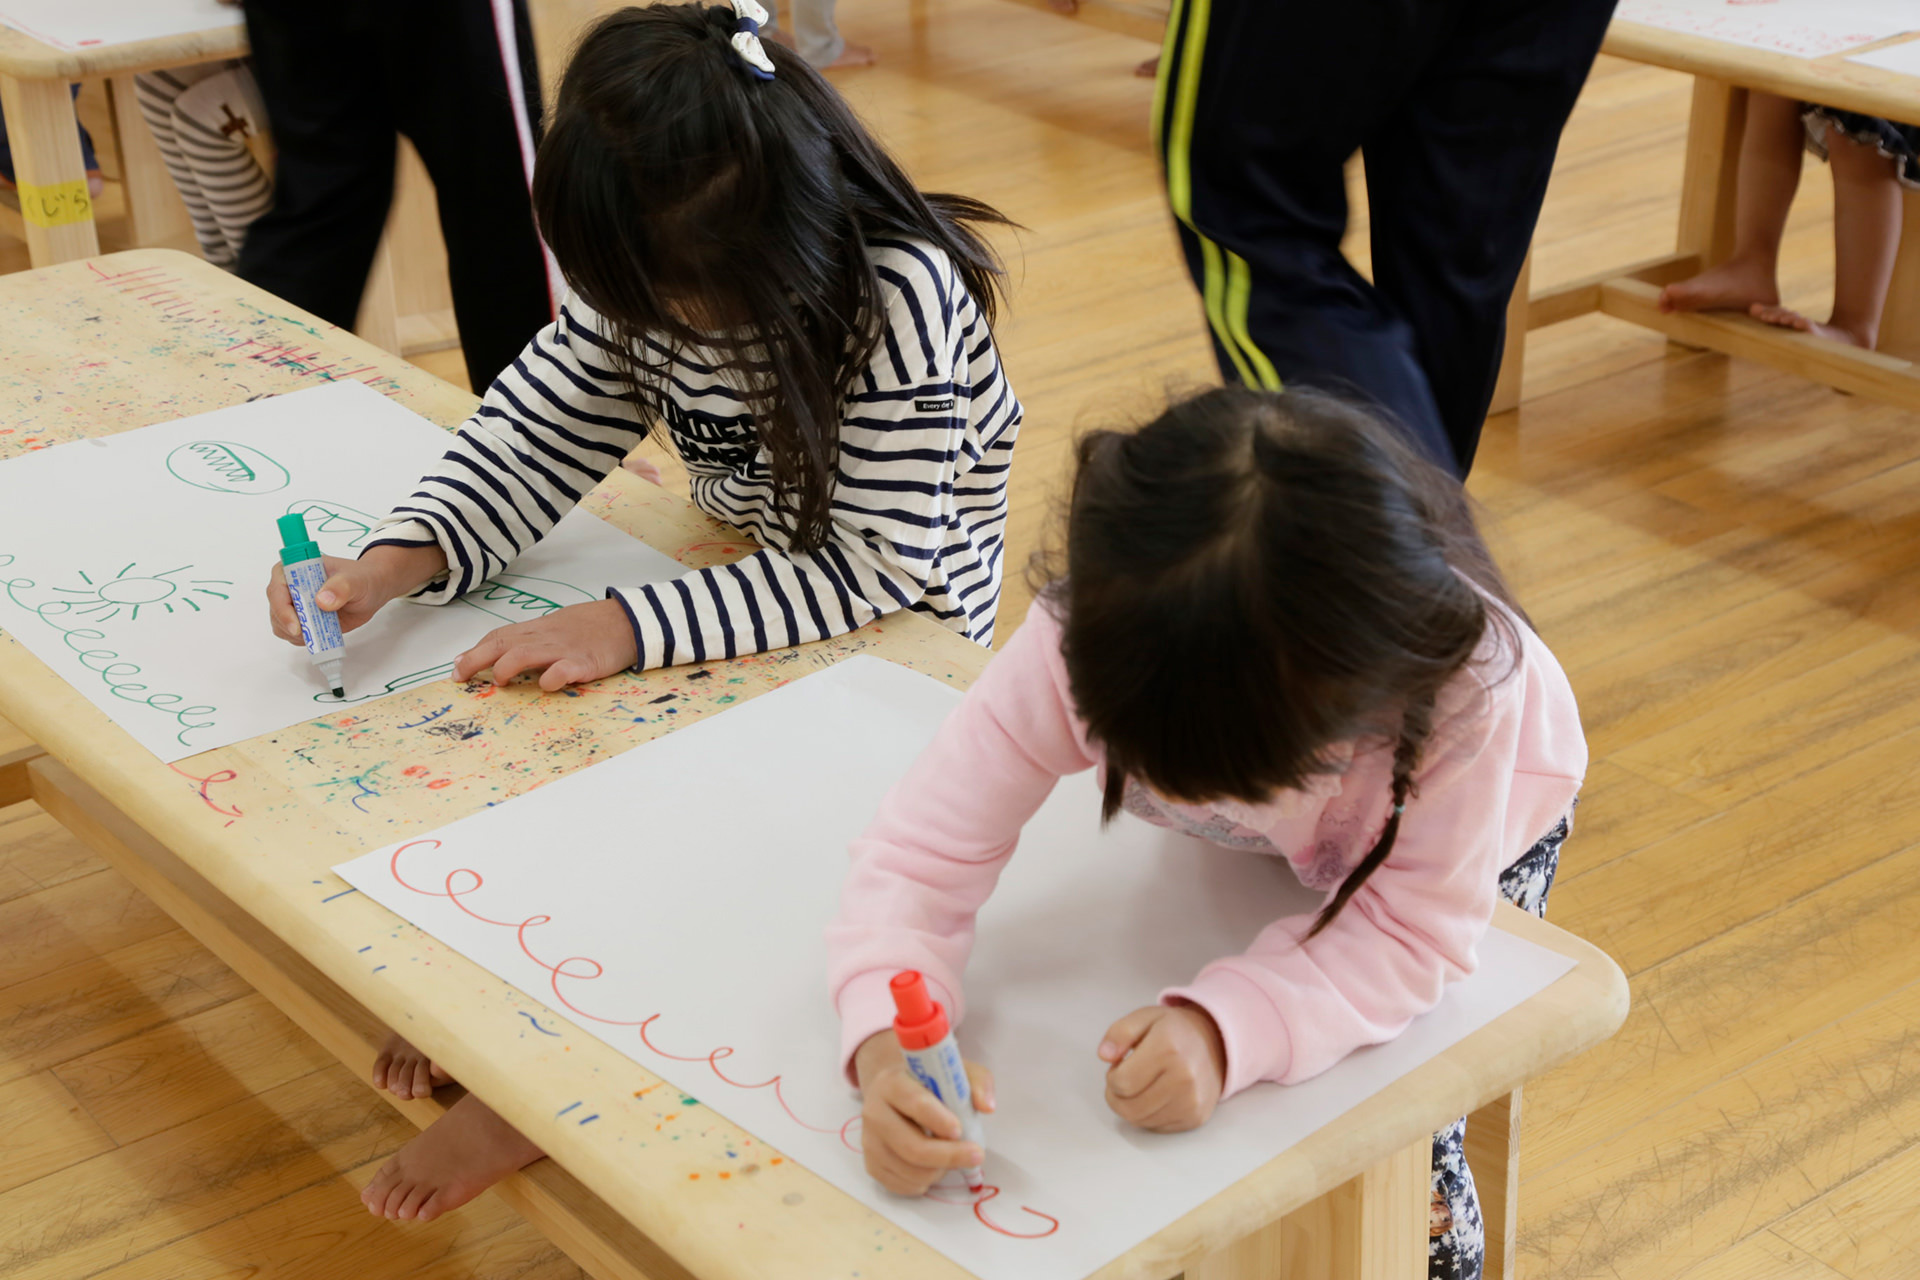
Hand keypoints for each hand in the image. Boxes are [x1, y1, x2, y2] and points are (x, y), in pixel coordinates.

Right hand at [266, 543, 445, 645]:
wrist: (373, 589)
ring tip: (318, 634)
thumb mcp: (356, 580)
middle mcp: (291, 585)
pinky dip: (301, 640)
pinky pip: (291, 634)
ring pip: (280, 623)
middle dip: (288, 625)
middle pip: (276, 607)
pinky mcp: (302, 619)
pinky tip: (317, 637)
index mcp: (298, 567)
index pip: (278, 586)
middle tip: (309, 635)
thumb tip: (322, 600)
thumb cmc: (363, 578)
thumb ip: (341, 587)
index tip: (297, 625)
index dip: (281, 606)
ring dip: (295, 634)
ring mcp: (295, 603)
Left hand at [452, 598, 637, 689]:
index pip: (499, 636)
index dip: (474, 651)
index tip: (457, 668)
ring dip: (507, 666)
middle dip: (477, 659)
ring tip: (499, 680)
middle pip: (503, 643)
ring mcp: (565, 649)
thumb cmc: (592, 626)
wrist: (628, 620)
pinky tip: (546, 686)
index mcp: (538, 629)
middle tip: (460, 677)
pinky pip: (564, 668)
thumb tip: (497, 655)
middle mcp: (546, 636)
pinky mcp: (586, 662)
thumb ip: (529, 640)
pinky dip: (552, 677)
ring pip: (527, 652)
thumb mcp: (556, 627)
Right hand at [853, 1032, 994, 1196]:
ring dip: (940, 1170)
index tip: (960, 1130)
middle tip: (977, 1155)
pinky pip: (903, 1186)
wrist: (894, 1095)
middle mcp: (874, 1112)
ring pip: (910, 1171)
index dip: (939, 1120)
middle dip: (949, 1156)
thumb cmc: (930, 1084)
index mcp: (891, 1083)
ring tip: (951, 1156)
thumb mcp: (956, 1072)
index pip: (914, 1104)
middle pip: (912, 1147)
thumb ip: (977, 1082)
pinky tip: (933, 1166)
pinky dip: (925, 1182)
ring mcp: (869, 1142)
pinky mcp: (871, 1165)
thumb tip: (987, 1106)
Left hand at [1098, 1004, 1225, 1132]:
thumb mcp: (1144, 1018)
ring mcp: (1192, 1101)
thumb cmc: (1174, 1031)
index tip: (1120, 1066)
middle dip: (1117, 1096)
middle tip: (1125, 1080)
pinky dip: (1148, 1115)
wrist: (1216, 1043)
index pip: (1122, 1083)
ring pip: (1141, 1121)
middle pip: (1129, 1108)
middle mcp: (1184, 1078)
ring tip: (1140, 1086)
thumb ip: (1119, 1033)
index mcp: (1168, 1049)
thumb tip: (1104, 1055)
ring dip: (1131, 1106)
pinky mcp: (1195, 1117)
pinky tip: (1155, 1096)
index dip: (1112, 1076)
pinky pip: (1157, 1127)